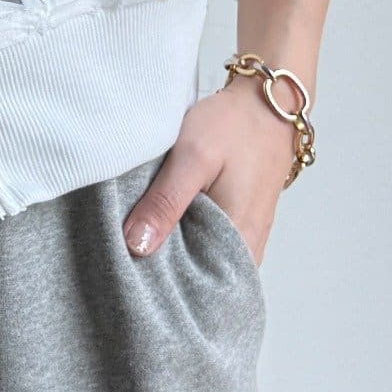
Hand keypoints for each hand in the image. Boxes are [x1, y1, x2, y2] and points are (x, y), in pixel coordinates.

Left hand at [122, 75, 296, 267]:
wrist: (268, 102)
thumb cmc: (234, 126)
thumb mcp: (192, 158)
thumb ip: (165, 203)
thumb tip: (135, 247)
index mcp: (239, 241)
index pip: (198, 289)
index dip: (160, 286)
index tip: (125, 276)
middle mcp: (247, 249)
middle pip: (199, 280)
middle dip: (163, 273)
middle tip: (123, 260)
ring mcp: (246, 237)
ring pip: (202, 263)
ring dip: (174, 255)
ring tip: (138, 243)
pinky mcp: (240, 223)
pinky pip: (209, 245)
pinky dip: (186, 240)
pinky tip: (162, 227)